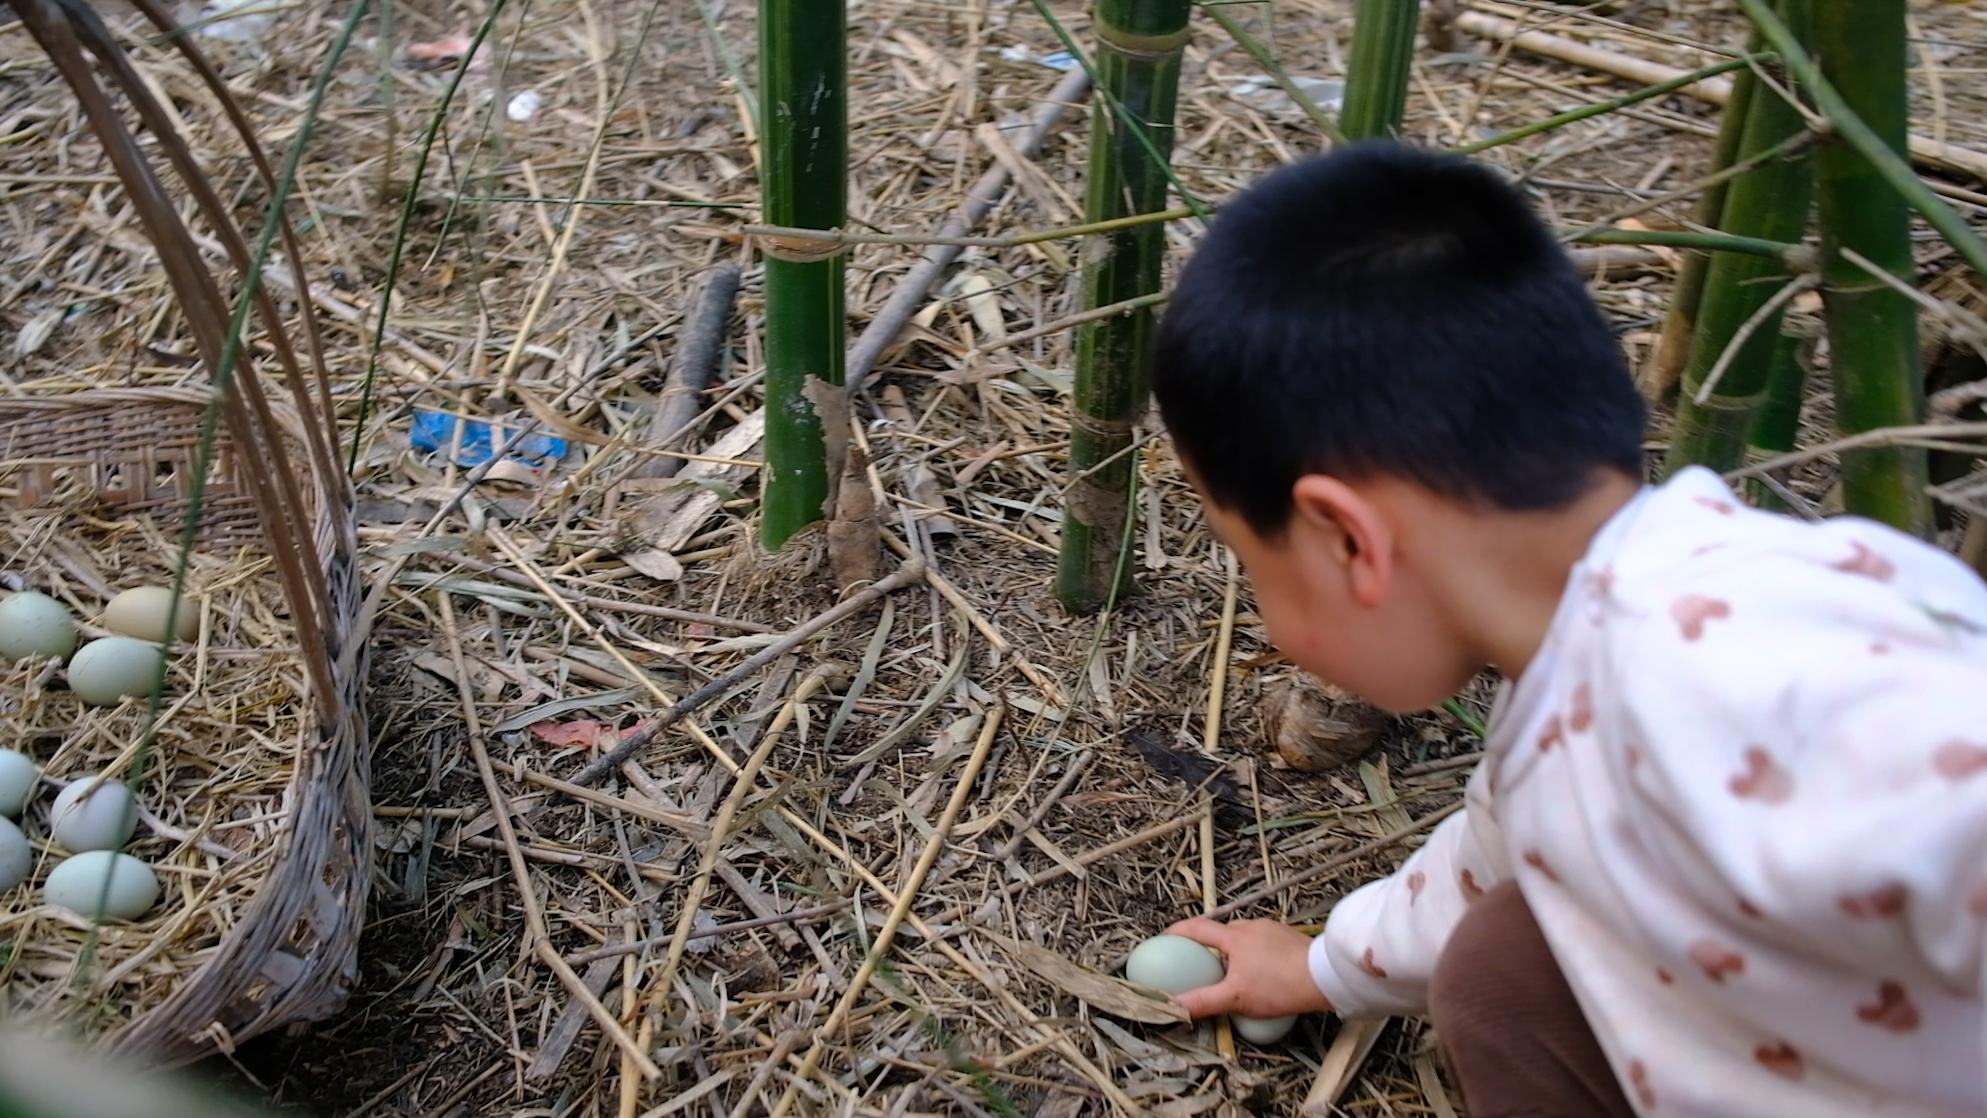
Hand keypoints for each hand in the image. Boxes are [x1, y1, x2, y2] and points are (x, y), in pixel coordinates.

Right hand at [1162, 917, 1332, 1019]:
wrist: (1326, 977)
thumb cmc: (1280, 985)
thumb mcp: (1236, 998)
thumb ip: (1203, 1002)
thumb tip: (1173, 1007)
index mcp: (1233, 936)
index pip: (1196, 928)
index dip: (1177, 932)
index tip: (1165, 939)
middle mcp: (1251, 927)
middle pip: (1220, 933)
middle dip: (1207, 946)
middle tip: (1200, 965)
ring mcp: (1272, 930)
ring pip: (1243, 938)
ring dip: (1232, 951)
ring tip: (1232, 973)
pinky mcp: (1288, 938)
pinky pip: (1262, 943)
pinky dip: (1253, 954)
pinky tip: (1261, 973)